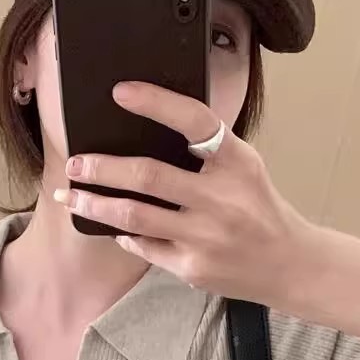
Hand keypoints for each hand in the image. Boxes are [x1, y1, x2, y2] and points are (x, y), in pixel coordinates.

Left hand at [54, 80, 312, 309]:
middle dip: (101, 168)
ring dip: (96, 205)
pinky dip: (124, 234)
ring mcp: (205, 236)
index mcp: (236, 161)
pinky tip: (111, 226)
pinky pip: (145, 246)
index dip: (155, 102)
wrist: (288, 264)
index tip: (119, 92)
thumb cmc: (258, 208)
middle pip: (147, 176)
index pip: (193, 121)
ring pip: (135, 216)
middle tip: (74, 163)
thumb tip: (145, 131)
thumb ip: (207, 151)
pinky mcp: (192, 267)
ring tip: (72, 197)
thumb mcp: (244, 167)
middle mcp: (221, 198)